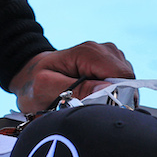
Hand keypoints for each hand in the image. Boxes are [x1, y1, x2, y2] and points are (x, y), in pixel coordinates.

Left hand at [8, 41, 134, 114]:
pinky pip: (122, 83)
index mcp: (88, 52)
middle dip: (114, 96)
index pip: (122, 75)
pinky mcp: (109, 65)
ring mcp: (107, 56)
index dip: (118, 94)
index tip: (100, 106)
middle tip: (89, 104)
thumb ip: (77, 89)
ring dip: (112, 95)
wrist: (29, 76)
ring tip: (87, 98)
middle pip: (127, 79)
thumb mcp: (47, 88)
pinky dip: (111, 93)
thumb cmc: (36, 82)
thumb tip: (107, 90)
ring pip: (127, 82)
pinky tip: (93, 95)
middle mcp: (102, 50)